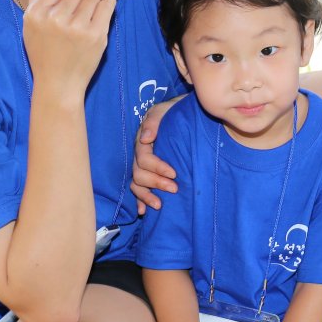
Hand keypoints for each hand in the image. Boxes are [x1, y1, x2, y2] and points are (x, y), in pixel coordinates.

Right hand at [22, 0, 116, 97]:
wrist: (59, 83)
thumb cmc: (44, 52)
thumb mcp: (31, 25)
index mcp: (35, 15)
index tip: (66, 2)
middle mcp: (55, 20)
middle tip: (79, 10)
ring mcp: (77, 28)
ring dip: (93, 0)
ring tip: (88, 13)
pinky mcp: (96, 35)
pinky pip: (107, 5)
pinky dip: (108, 2)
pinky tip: (103, 6)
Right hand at [131, 96, 180, 214]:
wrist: (184, 113)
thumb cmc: (175, 111)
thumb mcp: (165, 110)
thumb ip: (155, 121)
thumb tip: (145, 138)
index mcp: (143, 140)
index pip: (144, 158)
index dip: (157, 167)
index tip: (174, 173)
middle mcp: (140, 155)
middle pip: (139, 174)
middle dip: (156, 183)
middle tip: (175, 188)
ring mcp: (143, 165)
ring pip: (136, 184)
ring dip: (146, 196)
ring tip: (159, 205)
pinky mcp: (149, 173)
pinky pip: (138, 189)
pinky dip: (140, 200)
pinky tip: (143, 211)